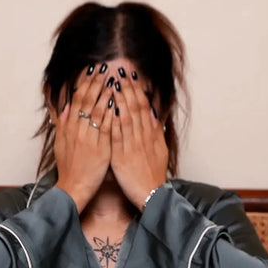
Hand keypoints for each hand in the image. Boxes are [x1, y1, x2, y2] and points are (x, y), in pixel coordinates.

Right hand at [53, 64, 113, 212]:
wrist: (73, 188)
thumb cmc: (69, 168)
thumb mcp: (60, 144)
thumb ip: (62, 125)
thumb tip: (63, 108)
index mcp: (68, 127)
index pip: (76, 99)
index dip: (83, 83)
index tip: (90, 70)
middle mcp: (77, 130)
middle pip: (86, 100)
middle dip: (95, 82)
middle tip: (103, 67)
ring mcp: (88, 138)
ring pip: (96, 110)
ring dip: (104, 93)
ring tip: (112, 79)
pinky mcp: (100, 148)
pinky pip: (106, 127)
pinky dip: (111, 113)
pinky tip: (117, 102)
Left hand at [110, 68, 168, 210]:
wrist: (152, 196)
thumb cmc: (153, 176)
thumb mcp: (160, 152)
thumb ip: (156, 133)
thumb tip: (154, 115)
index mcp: (150, 135)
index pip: (144, 107)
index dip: (137, 90)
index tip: (131, 76)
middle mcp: (142, 137)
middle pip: (135, 107)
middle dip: (127, 88)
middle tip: (120, 71)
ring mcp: (131, 146)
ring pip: (125, 117)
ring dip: (119, 99)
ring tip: (112, 82)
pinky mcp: (121, 156)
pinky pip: (116, 135)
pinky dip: (112, 120)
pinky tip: (106, 108)